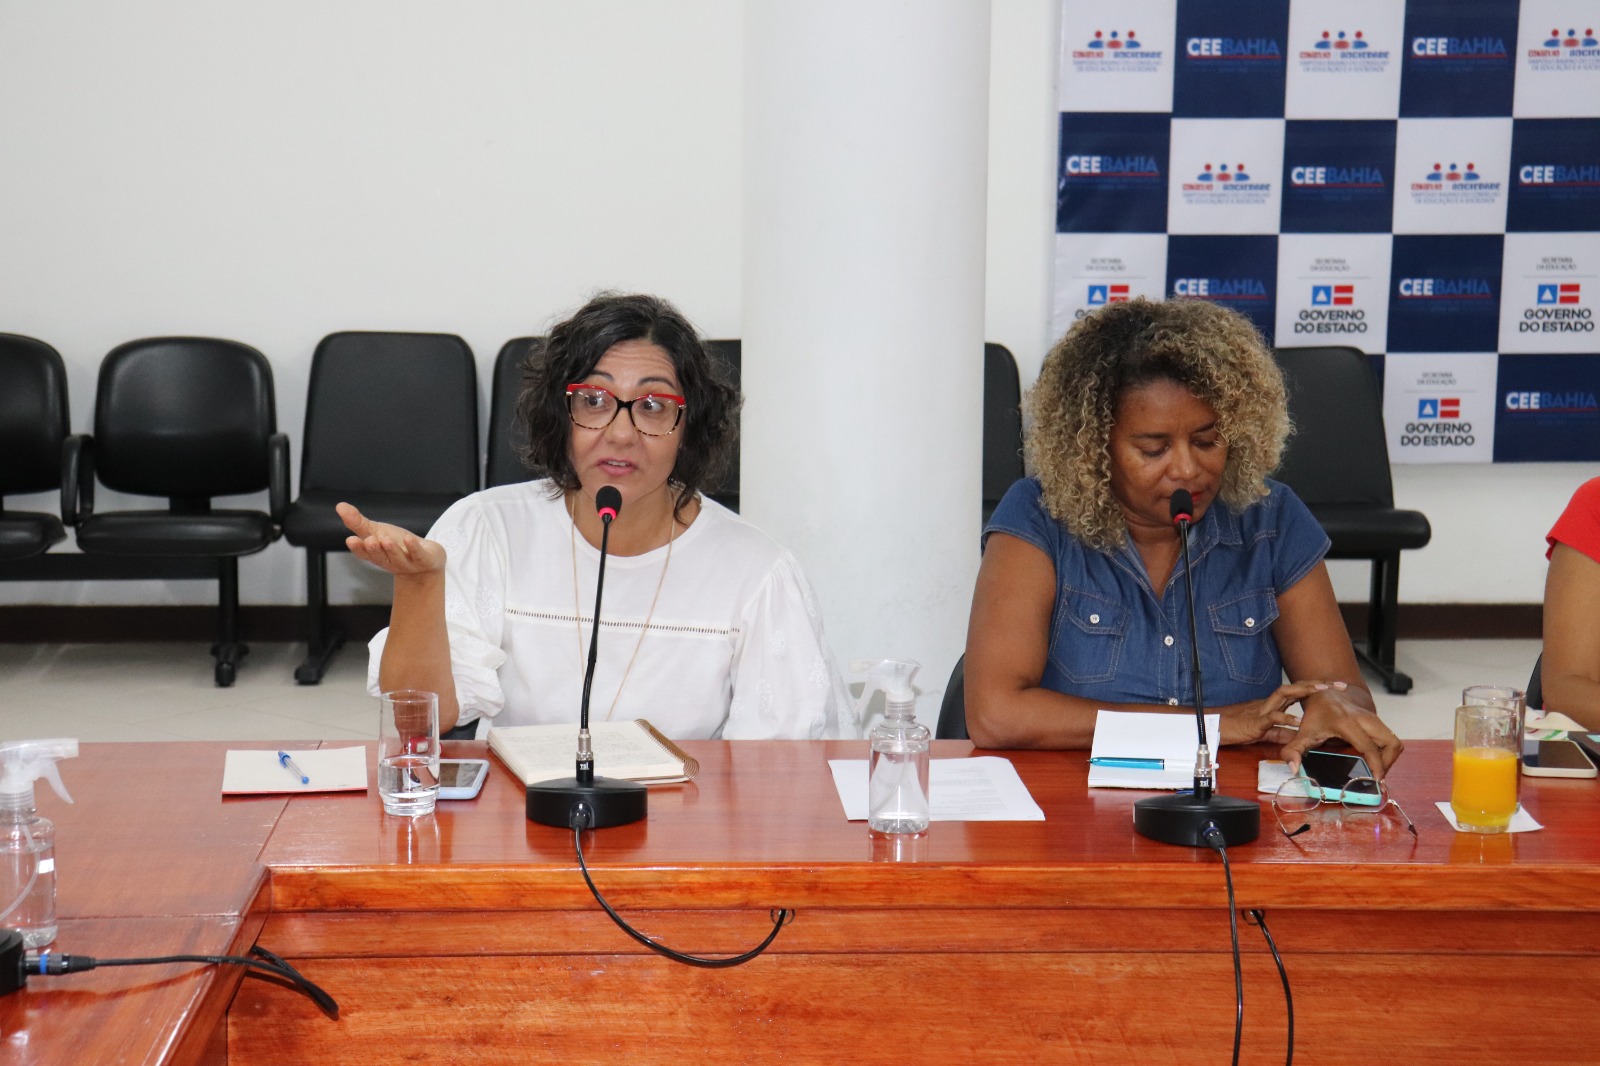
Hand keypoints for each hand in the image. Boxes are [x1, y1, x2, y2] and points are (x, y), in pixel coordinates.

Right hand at [337, 502, 445, 576]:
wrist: (425, 561)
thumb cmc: (397, 544)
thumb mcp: (376, 531)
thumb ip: (357, 522)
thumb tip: (339, 506)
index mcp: (376, 554)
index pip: (364, 553)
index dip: (358, 548)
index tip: (351, 539)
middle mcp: (389, 561)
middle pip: (380, 556)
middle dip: (374, 549)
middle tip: (370, 540)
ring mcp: (407, 562)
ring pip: (398, 557)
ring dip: (392, 549)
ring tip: (386, 540)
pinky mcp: (424, 560)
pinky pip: (418, 555)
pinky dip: (413, 547)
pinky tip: (409, 539)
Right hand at [1218, 681, 1330, 746]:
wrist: (1212, 728)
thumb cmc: (1235, 729)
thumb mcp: (1264, 733)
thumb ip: (1282, 733)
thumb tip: (1299, 735)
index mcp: (1272, 704)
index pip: (1298, 692)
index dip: (1316, 688)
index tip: (1335, 687)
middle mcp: (1268, 702)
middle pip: (1295, 687)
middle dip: (1318, 684)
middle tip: (1339, 684)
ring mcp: (1261, 710)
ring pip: (1284, 694)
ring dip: (1304, 691)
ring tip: (1321, 690)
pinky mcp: (1253, 722)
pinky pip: (1271, 717)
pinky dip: (1284, 717)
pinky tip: (1297, 720)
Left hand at [1278, 683, 1403, 778]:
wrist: (1328, 693)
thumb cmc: (1316, 714)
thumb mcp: (1303, 732)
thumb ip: (1293, 750)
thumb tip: (1293, 768)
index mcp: (1347, 723)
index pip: (1369, 746)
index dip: (1376, 765)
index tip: (1376, 781)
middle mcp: (1365, 719)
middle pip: (1391, 744)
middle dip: (1387, 763)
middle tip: (1376, 777)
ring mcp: (1375, 719)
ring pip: (1395, 742)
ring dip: (1389, 758)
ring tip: (1376, 770)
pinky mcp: (1379, 722)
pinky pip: (1391, 740)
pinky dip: (1387, 752)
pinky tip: (1374, 760)